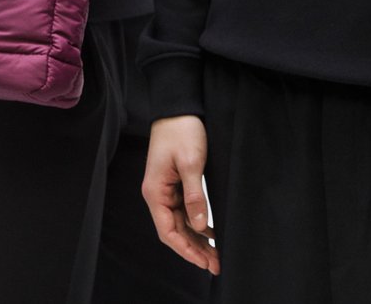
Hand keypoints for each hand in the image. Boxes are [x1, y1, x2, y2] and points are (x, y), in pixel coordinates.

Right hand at [142, 116, 219, 274]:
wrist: (178, 107)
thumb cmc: (182, 130)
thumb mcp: (192, 162)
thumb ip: (194, 195)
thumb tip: (199, 225)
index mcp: (155, 192)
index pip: (167, 231)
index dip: (185, 249)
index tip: (203, 261)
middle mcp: (157, 194)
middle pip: (174, 231)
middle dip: (194, 249)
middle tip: (215, 263)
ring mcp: (165, 189)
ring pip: (180, 222)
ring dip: (195, 239)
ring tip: (214, 254)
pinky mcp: (174, 183)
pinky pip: (183, 211)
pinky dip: (196, 223)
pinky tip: (209, 232)